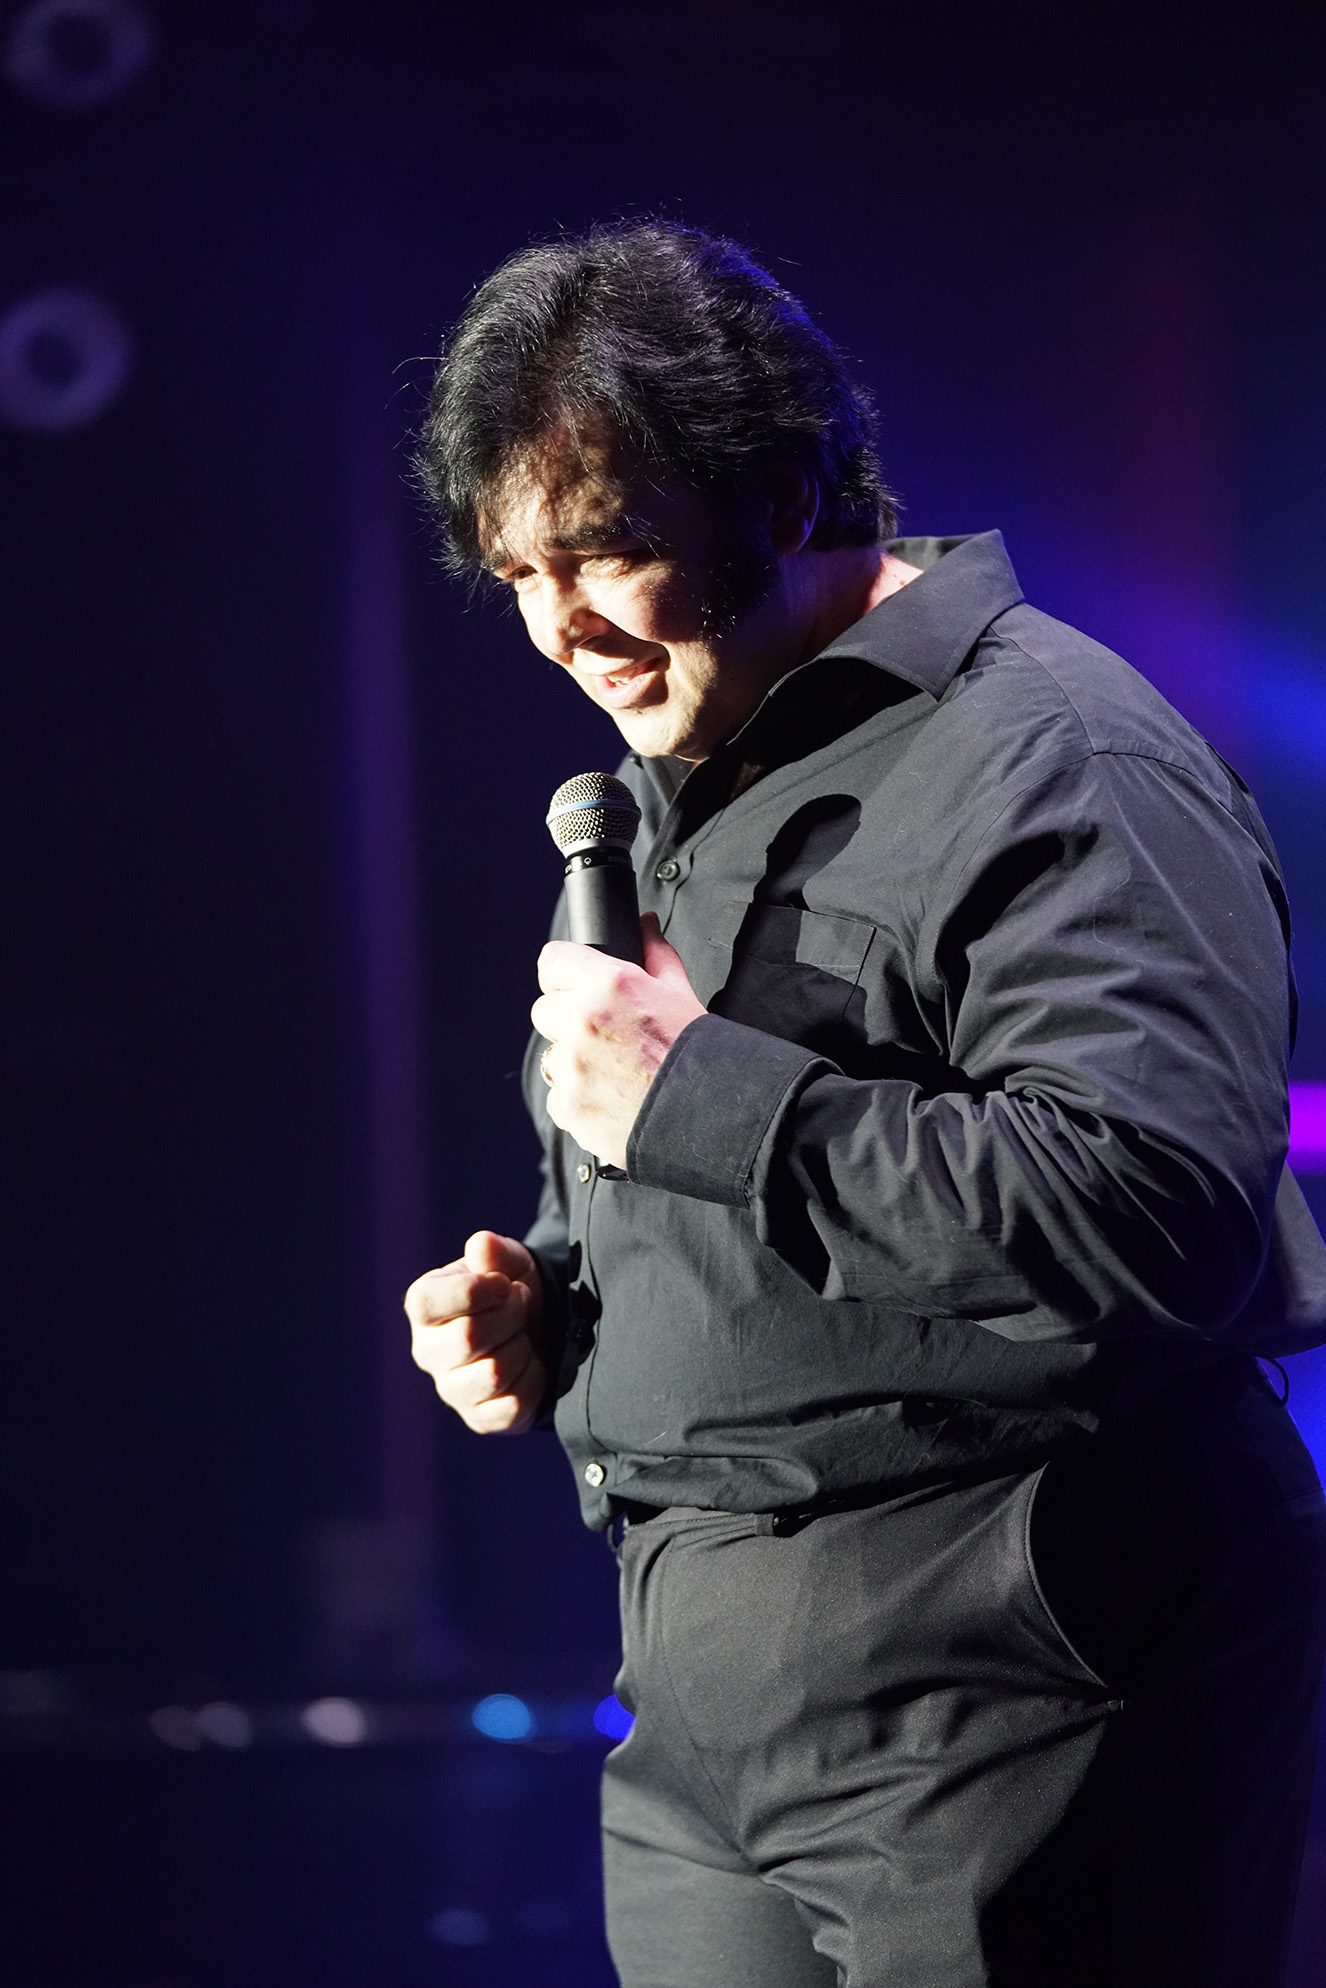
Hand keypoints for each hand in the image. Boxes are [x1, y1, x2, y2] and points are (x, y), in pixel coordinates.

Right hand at [405, 1230, 545, 1433]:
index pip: (431, 1303)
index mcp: (424, 1306)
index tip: (505, 1283)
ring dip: (522, 1347)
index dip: (478, 1290)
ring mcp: (451, 1389)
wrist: (541, 1327)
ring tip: (522, 1334)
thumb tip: (481, 1245)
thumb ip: (495, 1252)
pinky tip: (530, 1365)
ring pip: (491, 1374)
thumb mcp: (510, 1262)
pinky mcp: (479, 1418)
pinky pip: (511, 1405)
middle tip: (521, 1303)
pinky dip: (533, 1380)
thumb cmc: (513, 1290)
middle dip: (510, 1315)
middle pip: (467, 1338)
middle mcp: (427, 1351)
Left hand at [531, 913, 706, 1167]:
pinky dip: (579, 1100)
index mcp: (610, 983)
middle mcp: (584, 1019)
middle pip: (544, 1010)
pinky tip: (612, 1099)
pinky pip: (559, 1097)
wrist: (710, 1114)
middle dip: (567, 1021)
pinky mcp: (567, 1104)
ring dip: (574, 1063)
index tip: (572, 987)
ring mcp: (571, 1065)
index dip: (563, 975)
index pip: (552, 960)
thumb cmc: (697, 1053)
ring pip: (551, 1056)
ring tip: (615, 1073)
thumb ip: (655, 954)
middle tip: (605, 1037)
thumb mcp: (680, 993)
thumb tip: (646, 926)